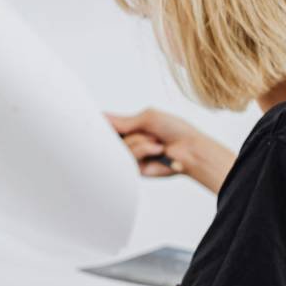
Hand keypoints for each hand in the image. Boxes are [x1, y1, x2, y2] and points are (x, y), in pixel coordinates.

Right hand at [107, 108, 235, 193]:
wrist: (190, 149)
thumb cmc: (176, 130)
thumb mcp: (148, 117)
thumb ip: (124, 121)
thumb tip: (104, 117)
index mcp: (132, 127)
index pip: (109, 125)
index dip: (100, 123)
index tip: (94, 120)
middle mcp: (130, 142)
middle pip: (109, 138)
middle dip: (121, 132)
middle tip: (131, 130)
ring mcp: (132, 155)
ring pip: (121, 146)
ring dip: (140, 140)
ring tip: (156, 141)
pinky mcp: (136, 168)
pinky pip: (130, 156)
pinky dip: (144, 150)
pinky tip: (157, 149)